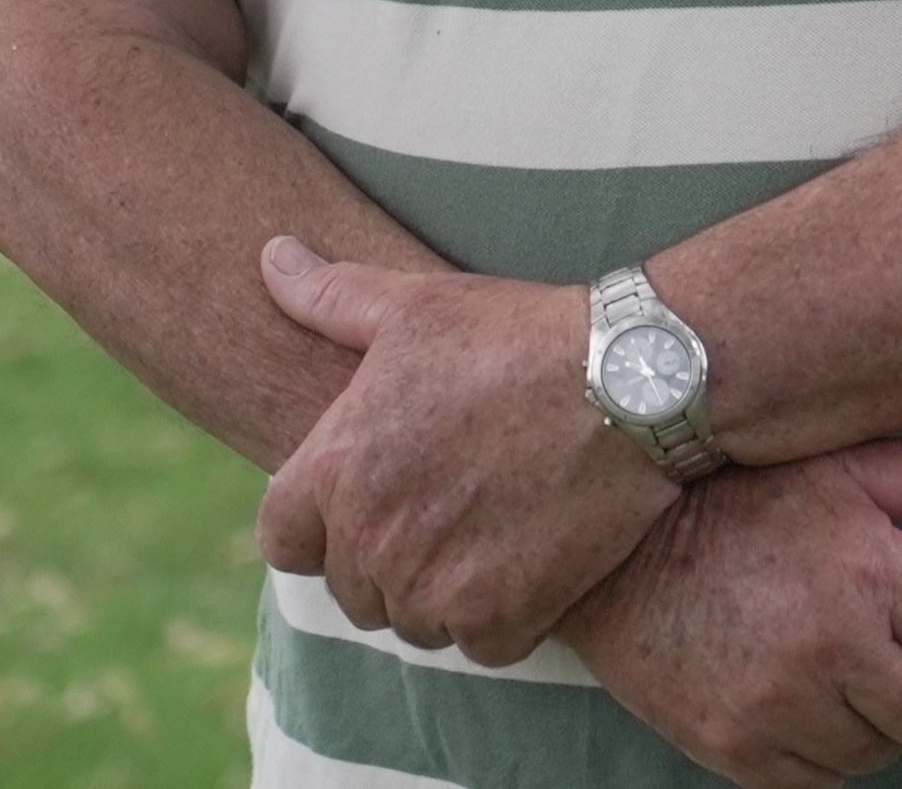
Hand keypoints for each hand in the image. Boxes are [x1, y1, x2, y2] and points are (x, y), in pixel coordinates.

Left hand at [253, 235, 680, 662]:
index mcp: (335, 469)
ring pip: (414, 621)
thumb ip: (329, 296)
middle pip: (351, 587)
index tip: (365, 501)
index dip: (317, 523)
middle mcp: (373, 539)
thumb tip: (270, 256)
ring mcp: (436, 587)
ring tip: (491, 528)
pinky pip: (480, 645)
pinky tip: (533, 558)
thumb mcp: (418, 304)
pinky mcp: (502, 618)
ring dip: (442, 592)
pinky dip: (503, 616)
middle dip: (388, 556)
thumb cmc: (517, 335)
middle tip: (448, 506)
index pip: (281, 539)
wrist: (631, 382)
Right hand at [561, 439, 901, 787]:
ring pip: (884, 754)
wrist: (613, 553)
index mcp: (867, 572)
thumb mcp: (840, 465)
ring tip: (845, 671)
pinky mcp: (737, 752)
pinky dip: (824, 750)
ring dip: (879, 720)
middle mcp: (829, 647)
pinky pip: (821, 783)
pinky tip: (805, 701)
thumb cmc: (737, 498)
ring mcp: (779, 709)